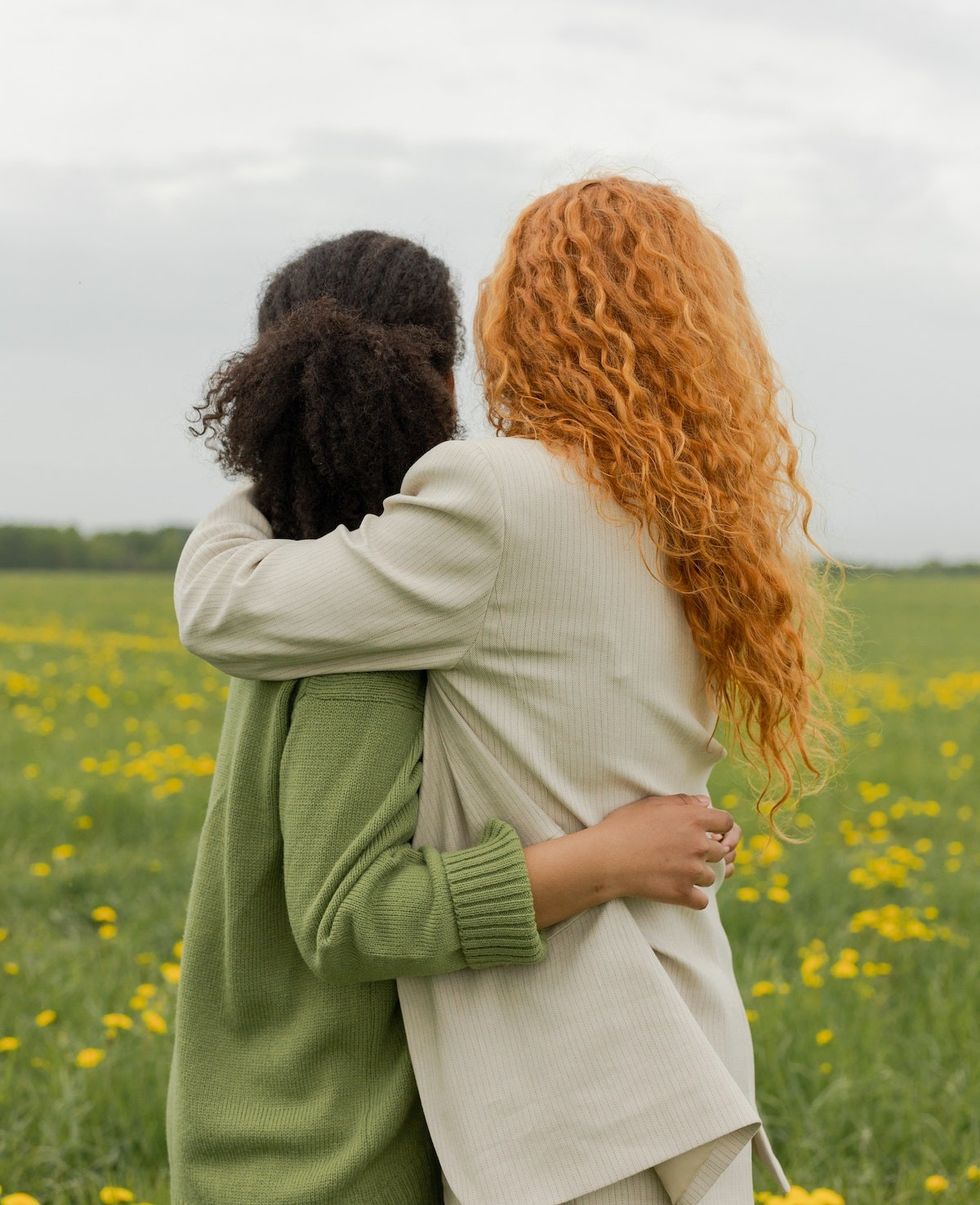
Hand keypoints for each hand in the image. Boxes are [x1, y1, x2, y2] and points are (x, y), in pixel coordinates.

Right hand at [593, 792, 737, 910]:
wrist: (605, 858)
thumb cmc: (624, 827)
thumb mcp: (651, 804)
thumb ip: (682, 801)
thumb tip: (706, 803)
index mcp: (693, 819)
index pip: (726, 822)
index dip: (719, 827)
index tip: (708, 832)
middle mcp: (699, 844)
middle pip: (720, 851)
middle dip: (706, 852)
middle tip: (683, 853)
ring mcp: (692, 871)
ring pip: (711, 877)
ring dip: (698, 875)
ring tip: (675, 871)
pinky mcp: (682, 893)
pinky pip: (702, 901)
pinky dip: (693, 898)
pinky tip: (679, 891)